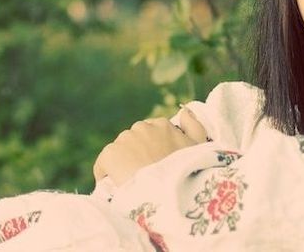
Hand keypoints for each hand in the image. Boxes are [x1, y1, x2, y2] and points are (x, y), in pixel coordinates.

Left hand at [93, 107, 207, 185]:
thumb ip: (194, 126)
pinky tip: (115, 186)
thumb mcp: (200, 147)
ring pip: (119, 152)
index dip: (152, 151)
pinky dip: (106, 175)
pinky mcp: (110, 154)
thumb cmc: (188, 171)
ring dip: (123, 164)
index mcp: (162, 124)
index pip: (150, 134)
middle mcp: (142, 127)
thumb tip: (185, 111)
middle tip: (144, 176)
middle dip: (136, 156)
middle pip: (133, 142)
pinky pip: (103, 165)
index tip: (156, 165)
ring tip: (132, 183)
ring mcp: (125, 139)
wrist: (170, 191)